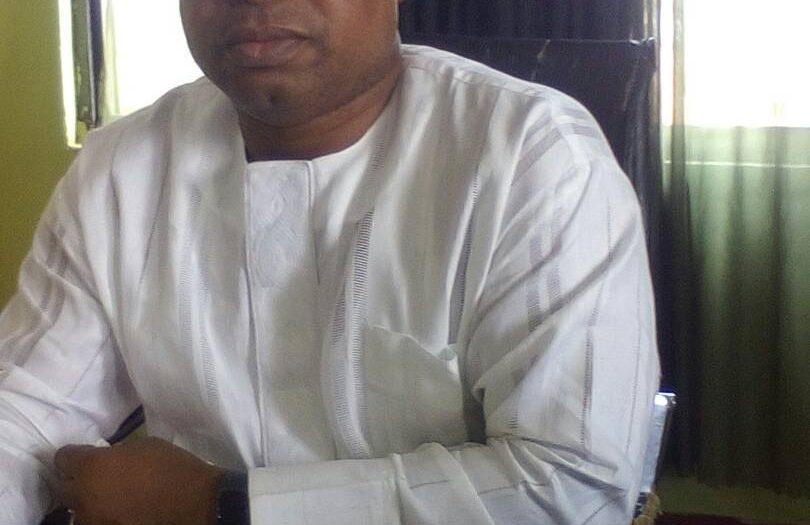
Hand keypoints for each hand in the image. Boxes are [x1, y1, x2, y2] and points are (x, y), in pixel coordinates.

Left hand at [54, 436, 224, 524]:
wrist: (196, 504)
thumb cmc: (174, 468)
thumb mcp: (145, 446)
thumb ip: (117, 453)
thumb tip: (107, 459)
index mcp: (92, 466)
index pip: (63, 457)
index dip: (76, 455)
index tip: (88, 455)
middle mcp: (83, 495)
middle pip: (65, 486)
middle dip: (80, 479)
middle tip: (100, 477)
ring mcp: (91, 520)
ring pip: (78, 509)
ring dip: (90, 501)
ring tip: (112, 497)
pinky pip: (95, 521)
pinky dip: (103, 516)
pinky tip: (122, 510)